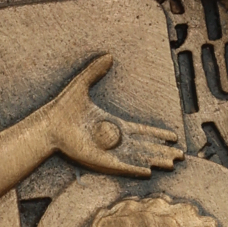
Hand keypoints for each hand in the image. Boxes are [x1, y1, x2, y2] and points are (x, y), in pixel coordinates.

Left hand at [45, 56, 180, 176]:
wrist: (47, 125)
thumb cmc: (62, 108)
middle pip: (144, 147)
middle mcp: (113, 140)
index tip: (172, 137)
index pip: (141, 131)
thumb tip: (108, 55)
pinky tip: (148, 171)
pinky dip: (134, 168)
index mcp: (113, 125)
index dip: (157, 135)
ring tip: (172, 164)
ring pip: (137, 158)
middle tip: (180, 156)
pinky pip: (121, 166)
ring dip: (154, 160)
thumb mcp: (81, 85)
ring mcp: (107, 152)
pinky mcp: (99, 161)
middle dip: (162, 152)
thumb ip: (95, 71)